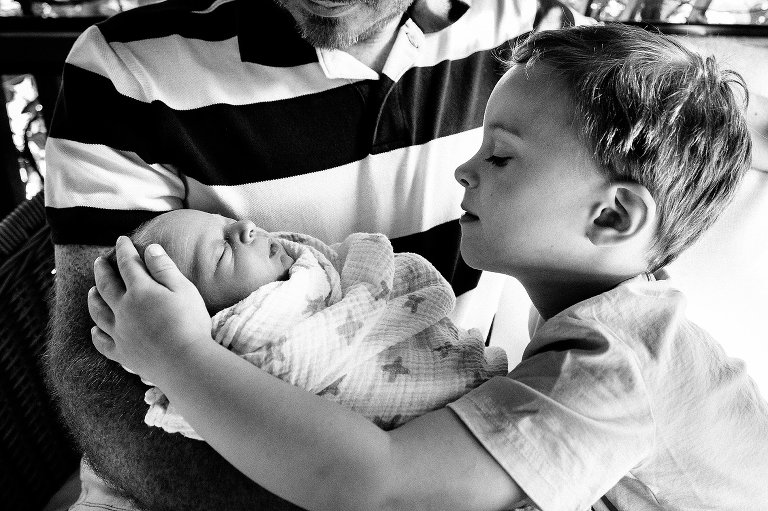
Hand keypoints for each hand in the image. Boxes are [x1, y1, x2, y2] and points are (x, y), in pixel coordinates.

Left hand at [88, 236, 211, 382]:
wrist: (185, 362)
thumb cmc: (190, 323)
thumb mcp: (183, 289)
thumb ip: (164, 268)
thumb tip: (149, 249)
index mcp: (141, 291)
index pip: (127, 264)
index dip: (123, 250)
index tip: (121, 240)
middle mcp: (124, 309)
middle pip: (107, 286)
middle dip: (102, 270)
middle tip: (99, 261)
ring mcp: (120, 333)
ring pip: (99, 312)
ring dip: (93, 299)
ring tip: (91, 291)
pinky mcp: (122, 354)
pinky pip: (102, 343)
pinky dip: (96, 335)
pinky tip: (94, 331)